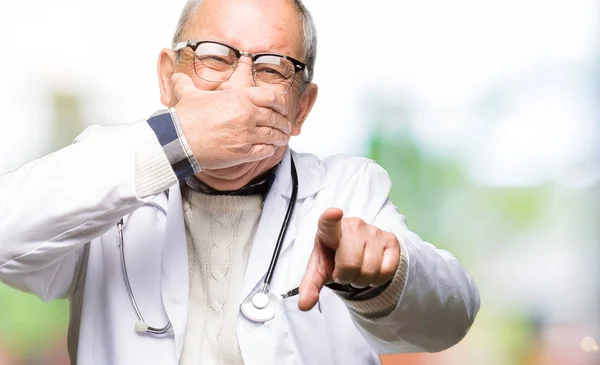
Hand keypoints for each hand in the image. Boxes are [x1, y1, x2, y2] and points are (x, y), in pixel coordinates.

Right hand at [172, 73, 292, 168]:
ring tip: (282, 138)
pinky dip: (271, 150)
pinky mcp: (244, 152)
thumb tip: (176, 78)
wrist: (178, 141)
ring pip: (273, 135)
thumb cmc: (184, 119)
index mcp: (239, 97)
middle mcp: (247, 114)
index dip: (280, 103)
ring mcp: (247, 134)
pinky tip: (271, 149)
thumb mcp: (188, 95)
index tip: (282, 108)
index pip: (271, 97)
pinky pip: (265, 151)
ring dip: (280, 137)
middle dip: (283, 123)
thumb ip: (186, 84)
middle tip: (286, 126)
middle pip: (275, 118)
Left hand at [298, 208, 399, 310]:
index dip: (330, 218)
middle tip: (344, 272)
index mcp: (330, 231)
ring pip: (369, 270)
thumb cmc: (334, 257)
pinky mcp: (390, 240)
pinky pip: (387, 270)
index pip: (328, 222)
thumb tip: (304, 305)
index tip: (334, 213)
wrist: (357, 252)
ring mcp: (373, 231)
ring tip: (358, 271)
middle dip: (346, 276)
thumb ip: (310, 286)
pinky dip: (378, 279)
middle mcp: (353, 226)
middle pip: (350, 263)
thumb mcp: (319, 270)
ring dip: (362, 280)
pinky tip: (372, 270)